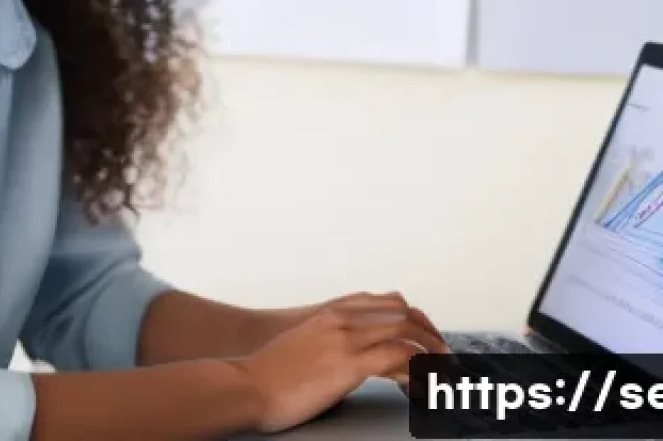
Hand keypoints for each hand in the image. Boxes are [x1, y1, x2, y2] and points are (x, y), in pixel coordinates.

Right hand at [235, 298, 447, 434]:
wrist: (248, 383)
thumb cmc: (271, 370)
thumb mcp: (305, 342)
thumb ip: (331, 339)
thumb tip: (351, 356)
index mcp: (334, 312)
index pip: (389, 304)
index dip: (416, 321)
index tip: (428, 339)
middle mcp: (344, 319)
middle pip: (405, 314)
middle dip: (430, 336)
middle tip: (444, 359)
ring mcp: (346, 340)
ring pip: (406, 334)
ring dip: (431, 354)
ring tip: (441, 376)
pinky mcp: (348, 365)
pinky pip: (397, 360)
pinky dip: (417, 372)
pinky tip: (420, 387)